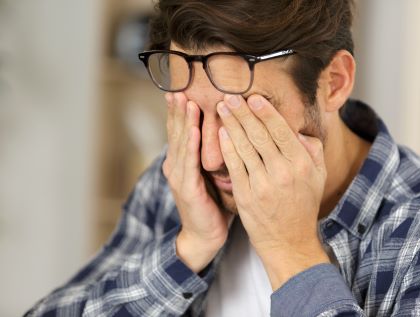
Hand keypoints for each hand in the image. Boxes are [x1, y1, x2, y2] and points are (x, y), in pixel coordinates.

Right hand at [162, 92, 232, 272]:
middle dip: (178, 109)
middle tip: (179, 86)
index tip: (184, 88)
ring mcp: (179, 177)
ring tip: (184, 100)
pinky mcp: (186, 189)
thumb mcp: (213, 174)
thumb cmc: (213, 204)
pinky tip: (194, 131)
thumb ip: (215, 154)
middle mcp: (177, 166)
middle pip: (178, 131)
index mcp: (183, 161)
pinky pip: (189, 164)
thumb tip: (230, 131)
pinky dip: (190, 146)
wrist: (205, 235)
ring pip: (181, 143)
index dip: (182, 110)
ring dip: (183, 121)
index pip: (182, 130)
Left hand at [217, 94, 329, 288]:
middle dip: (243, 113)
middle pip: (259, 135)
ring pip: (244, 147)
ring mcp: (262, 184)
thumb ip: (312, 150)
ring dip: (231, 124)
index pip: (281, 130)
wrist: (289, 240)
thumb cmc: (303, 205)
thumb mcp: (318, 176)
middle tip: (230, 96)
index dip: (265, 112)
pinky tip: (221, 133)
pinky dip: (227, 147)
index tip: (253, 97)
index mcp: (301, 164)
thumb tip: (297, 130)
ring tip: (221, 108)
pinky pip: (234, 166)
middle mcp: (282, 172)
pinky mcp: (245, 195)